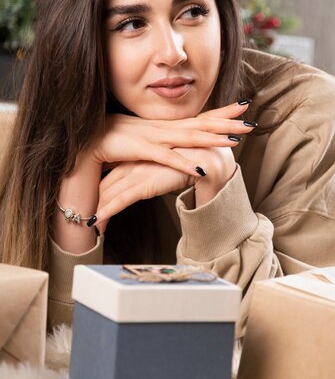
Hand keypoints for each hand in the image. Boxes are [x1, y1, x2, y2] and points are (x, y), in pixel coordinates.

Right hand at [90, 101, 252, 177]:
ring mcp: (154, 138)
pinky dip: (184, 162)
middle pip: (201, 123)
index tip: (242, 107)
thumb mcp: (144, 140)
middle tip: (251, 119)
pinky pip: (167, 158)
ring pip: (190, 138)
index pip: (199, 117)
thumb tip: (176, 145)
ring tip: (236, 139)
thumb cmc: (114, 141)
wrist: (87, 141)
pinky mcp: (142, 150)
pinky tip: (200, 168)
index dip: (221, 113)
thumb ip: (161, 142)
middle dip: (227, 121)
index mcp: (165, 126)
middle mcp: (164, 128)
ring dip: (213, 138)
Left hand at [93, 146, 236, 231]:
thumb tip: (153, 179)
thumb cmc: (193, 161)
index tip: (91, 199)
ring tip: (84, 223)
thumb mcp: (169, 164)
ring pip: (110, 193)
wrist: (210, 160)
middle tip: (80, 214)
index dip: (100, 186)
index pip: (113, 172)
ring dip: (97, 209)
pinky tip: (97, 221)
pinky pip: (121, 199)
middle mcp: (135, 162)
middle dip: (93, 199)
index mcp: (139, 155)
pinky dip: (107, 211)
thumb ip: (157, 168)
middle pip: (107, 183)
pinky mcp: (145, 183)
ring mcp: (139, 172)